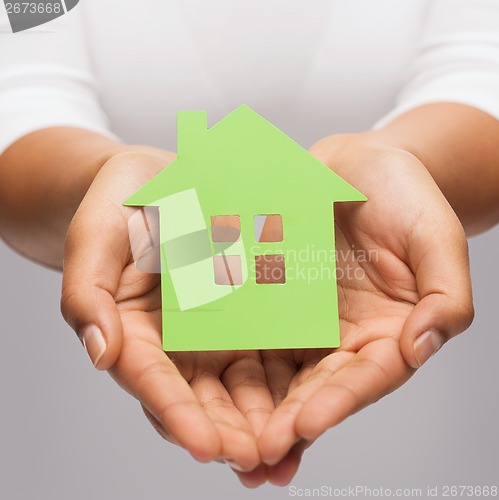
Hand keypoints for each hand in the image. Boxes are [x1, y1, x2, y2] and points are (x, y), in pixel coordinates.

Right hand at [60, 150, 278, 472]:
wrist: (160, 180)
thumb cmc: (119, 206)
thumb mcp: (95, 238)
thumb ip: (88, 294)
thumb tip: (100, 353)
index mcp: (135, 333)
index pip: (152, 382)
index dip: (176, 414)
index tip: (205, 446)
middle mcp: (176, 342)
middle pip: (201, 396)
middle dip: (228, 431)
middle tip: (257, 458)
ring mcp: (215, 328)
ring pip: (240, 383)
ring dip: (263, 417)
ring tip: (291, 443)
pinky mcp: (248, 311)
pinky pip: (269, 344)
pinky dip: (287, 373)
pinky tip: (311, 391)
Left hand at [254, 132, 473, 481]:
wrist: (360, 165)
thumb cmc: (406, 198)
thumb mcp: (436, 240)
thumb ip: (444, 298)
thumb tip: (420, 348)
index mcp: (385, 334)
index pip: (363, 379)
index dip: (337, 404)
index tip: (306, 425)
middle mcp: (339, 336)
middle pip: (312, 388)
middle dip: (283, 421)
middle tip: (252, 450)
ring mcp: (299, 317)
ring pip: (272, 368)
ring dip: (248, 404)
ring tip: (219, 434)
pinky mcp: (269, 294)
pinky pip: (245, 323)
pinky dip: (225, 348)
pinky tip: (198, 372)